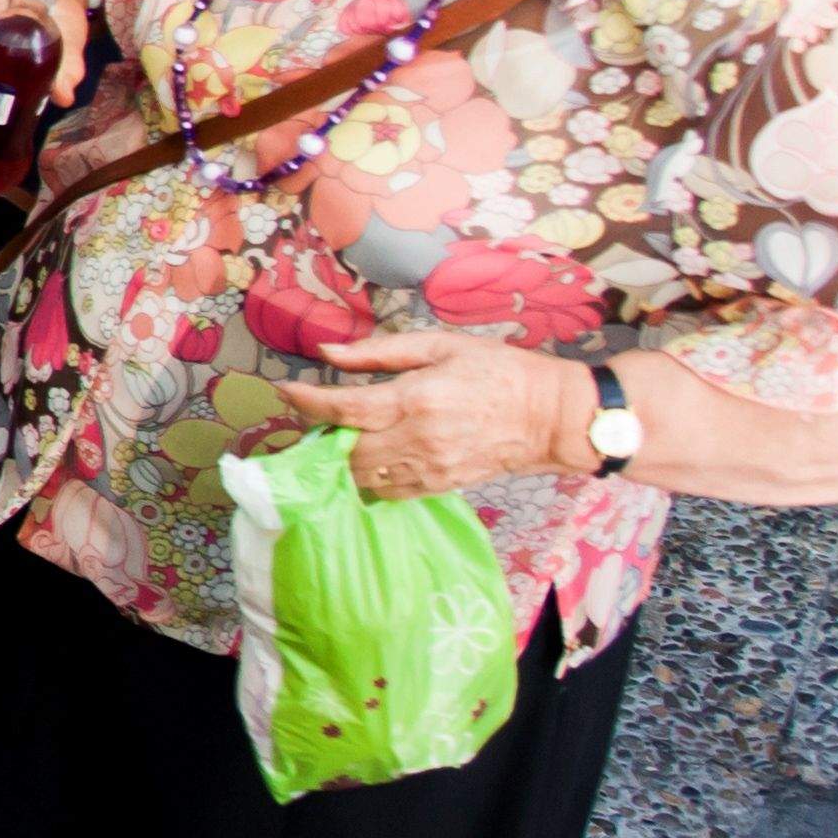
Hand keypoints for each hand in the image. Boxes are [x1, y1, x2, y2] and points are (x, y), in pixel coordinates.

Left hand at [272, 333, 601, 496]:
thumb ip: (380, 352)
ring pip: (363, 475)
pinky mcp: (441, 486)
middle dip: (321, 433)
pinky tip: (367, 457)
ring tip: (338, 434)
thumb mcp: (440, 345)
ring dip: (341, 458)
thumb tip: (328, 351)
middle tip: (314, 414)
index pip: (345, 408)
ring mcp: (431, 468)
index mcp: (417, 399)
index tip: (284, 390)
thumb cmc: (499, 371)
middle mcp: (419, 439)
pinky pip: (389, 491)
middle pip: (346, 449)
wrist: (552, 417)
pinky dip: (368, 478)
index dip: (307, 401)